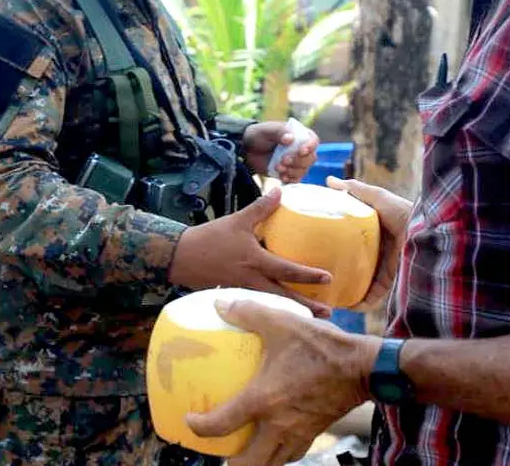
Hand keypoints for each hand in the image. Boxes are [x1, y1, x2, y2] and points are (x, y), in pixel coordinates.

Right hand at [170, 189, 333, 316]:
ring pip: (272, 305)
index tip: (328, 278)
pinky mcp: (235, 296)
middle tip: (328, 314)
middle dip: (306, 306)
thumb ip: (261, 208)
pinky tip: (281, 315)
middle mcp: (252, 280)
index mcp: (255, 261)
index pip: (287, 269)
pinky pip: (258, 306)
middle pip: (284, 297)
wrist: (180, 257)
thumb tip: (279, 190)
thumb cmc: (210, 238)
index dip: (308, 274)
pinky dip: (272, 310)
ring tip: (311, 319)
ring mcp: (243, 291)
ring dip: (292, 311)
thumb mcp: (238, 220)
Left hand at [186, 298, 376, 465]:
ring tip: (245, 450)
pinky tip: (275, 440)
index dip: (199, 428)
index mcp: (262, 400)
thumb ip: (248, 313)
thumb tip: (221, 304)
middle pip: (247, 465)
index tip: (191, 421)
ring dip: (255, 462)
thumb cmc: (321, 346)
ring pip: (271, 464)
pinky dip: (279, 454)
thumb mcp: (282, 323)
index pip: (221, 424)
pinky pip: (292, 455)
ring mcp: (298, 433)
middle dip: (230, 463)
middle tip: (220, 450)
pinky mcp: (314, 433)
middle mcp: (277, 425)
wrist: (363, 367)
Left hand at [243, 122, 318, 182]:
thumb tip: (290, 139)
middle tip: (283, 160)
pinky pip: (296, 179)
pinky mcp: (289, 173)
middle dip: (298, 161)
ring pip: (304, 170)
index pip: (313, 140)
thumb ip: (280, 132)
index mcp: (299, 135)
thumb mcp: (268, 130)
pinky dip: (290, 178)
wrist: (247, 150)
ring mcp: (296, 162)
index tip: (301, 151)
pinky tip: (281, 176)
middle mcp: (301, 149)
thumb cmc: (259, 135)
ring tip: (278, 167)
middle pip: (311, 158)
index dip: (310, 146)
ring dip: (292, 170)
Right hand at [327, 176, 411, 305]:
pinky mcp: (390, 283)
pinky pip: (372, 297)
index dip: (334, 242)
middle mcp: (379, 251)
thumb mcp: (379, 198)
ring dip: (345, 289)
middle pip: (353, 262)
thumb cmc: (405, 212)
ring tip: (325, 293)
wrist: (429, 235)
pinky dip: (359, 303)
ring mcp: (384, 269)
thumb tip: (328, 180)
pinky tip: (344, 305)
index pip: (350, 239)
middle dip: (338, 268)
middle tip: (316, 272)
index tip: (316, 245)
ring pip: (360, 282)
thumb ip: (356, 190)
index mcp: (375, 232)